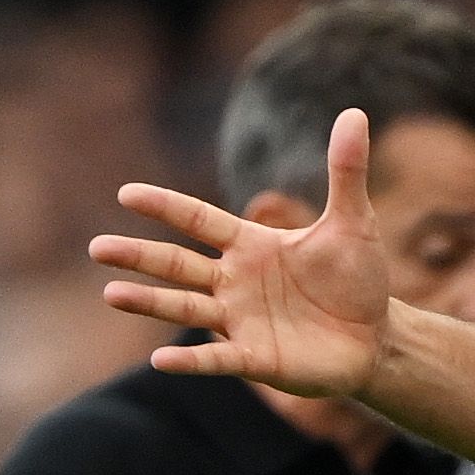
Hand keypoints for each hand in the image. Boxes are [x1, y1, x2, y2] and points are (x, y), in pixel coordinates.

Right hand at [91, 106, 391, 396]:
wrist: (376, 338)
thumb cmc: (357, 280)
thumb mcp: (353, 224)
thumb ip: (346, 172)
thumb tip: (355, 113)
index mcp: (251, 245)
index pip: (199, 221)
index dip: (166, 208)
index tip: (127, 194)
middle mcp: (235, 281)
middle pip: (177, 265)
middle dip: (139, 257)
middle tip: (97, 249)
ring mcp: (240, 320)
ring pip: (185, 307)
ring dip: (150, 302)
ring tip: (112, 294)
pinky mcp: (255, 358)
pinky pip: (217, 359)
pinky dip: (191, 361)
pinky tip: (159, 361)